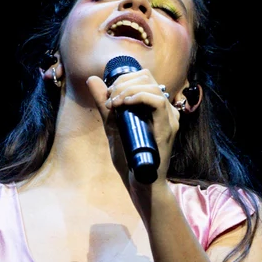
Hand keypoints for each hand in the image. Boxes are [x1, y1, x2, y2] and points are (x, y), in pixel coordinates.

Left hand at [84, 68, 179, 185]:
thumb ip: (103, 104)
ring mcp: (169, 118)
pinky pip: (157, 102)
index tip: (108, 94)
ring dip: (127, 90)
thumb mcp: (112, 126)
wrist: (141, 184)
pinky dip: (138, 98)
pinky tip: (123, 105)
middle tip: (109, 100)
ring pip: (152, 86)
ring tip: (114, 104)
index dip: (123, 79)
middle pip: (148, 77)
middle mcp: (166, 110)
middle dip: (123, 82)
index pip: (144, 77)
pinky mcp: (168, 128)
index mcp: (156, 107)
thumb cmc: (129, 159)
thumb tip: (92, 79)